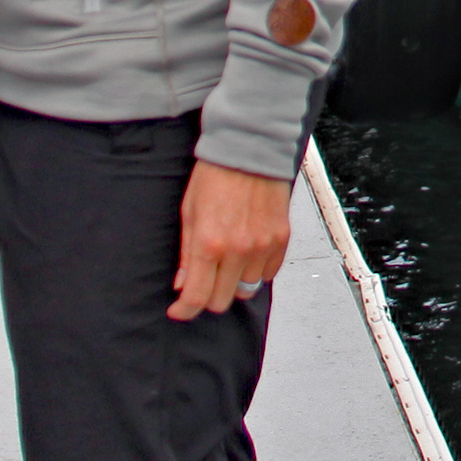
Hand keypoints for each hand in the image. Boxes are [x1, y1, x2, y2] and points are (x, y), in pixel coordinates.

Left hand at [170, 162, 294, 319]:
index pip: (197, 297)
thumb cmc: (215, 176)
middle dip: (208, 296)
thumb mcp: (189, 213)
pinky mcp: (281, 239)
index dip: (184, 310)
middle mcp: (238, 250)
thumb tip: (183, 283)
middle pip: (222, 300)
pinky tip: (247, 253)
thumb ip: (187, 254)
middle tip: (203, 281)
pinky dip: (256, 270)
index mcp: (209, 244)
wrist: (249, 150)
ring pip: (247, 289)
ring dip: (234, 282)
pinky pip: (268, 274)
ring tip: (227, 262)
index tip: (179, 310)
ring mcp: (262, 247)